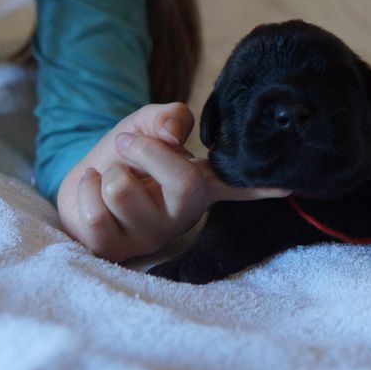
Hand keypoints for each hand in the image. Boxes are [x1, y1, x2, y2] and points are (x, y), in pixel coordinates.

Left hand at [57, 103, 289, 261]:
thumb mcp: (146, 125)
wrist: (79, 184)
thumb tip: (171, 134)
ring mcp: (151, 235)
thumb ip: (165, 118)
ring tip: (112, 179)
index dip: (262, 188)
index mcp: (198, 184)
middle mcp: (182, 214)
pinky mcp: (115, 251)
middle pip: (185, 183)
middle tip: (125, 143)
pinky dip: (84, 189)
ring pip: (125, 190)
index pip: (236, 186)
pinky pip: (95, 214)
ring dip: (106, 173)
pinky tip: (92, 194)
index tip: (291, 187)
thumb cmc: (124, 157)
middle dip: (147, 152)